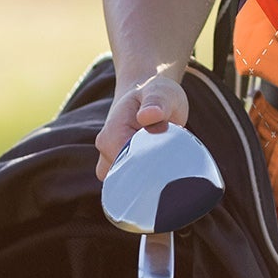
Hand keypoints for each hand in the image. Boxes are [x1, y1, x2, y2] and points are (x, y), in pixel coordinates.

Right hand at [95, 66, 191, 180]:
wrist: (146, 94)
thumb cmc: (155, 93)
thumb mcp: (161, 92)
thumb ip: (156, 103)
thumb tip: (148, 116)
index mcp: (112, 134)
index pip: (126, 165)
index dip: (149, 167)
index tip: (168, 161)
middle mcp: (106, 151)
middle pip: (127, 179)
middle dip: (149, 175)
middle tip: (171, 160)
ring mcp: (111, 162)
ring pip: (129, 185)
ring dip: (148, 177)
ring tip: (167, 160)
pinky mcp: (121, 168)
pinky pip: (133, 184)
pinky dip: (148, 179)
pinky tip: (162, 167)